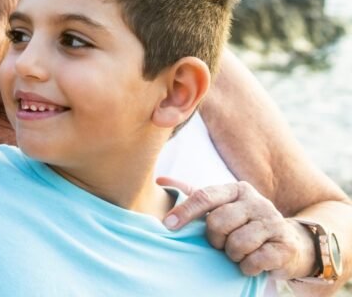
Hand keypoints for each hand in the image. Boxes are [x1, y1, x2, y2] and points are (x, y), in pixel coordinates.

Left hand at [159, 177, 315, 278]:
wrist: (289, 242)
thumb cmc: (245, 224)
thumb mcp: (221, 206)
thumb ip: (193, 195)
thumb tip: (160, 181)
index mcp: (237, 189)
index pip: (204, 196)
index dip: (184, 212)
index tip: (168, 226)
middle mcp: (257, 202)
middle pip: (218, 222)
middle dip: (215, 239)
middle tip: (222, 244)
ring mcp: (273, 222)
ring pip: (237, 243)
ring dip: (232, 255)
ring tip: (238, 253)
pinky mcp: (284, 245)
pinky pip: (255, 260)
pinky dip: (247, 267)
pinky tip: (252, 263)